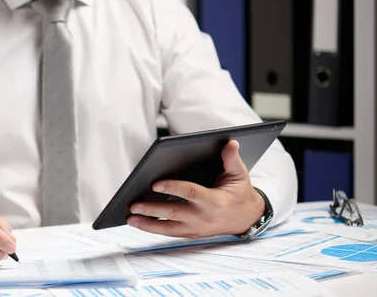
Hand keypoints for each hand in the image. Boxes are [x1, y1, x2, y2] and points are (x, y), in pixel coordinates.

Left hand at [127, 140, 265, 238]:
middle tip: (133, 205)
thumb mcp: (239, 174)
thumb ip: (231, 158)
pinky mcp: (192, 233)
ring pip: (168, 229)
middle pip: (173, 213)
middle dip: (152, 210)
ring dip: (148, 224)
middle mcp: (203, 217)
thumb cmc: (239, 192)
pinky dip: (154, 229)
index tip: (155, 184)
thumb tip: (230, 142)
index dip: (172, 188)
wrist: (246, 218)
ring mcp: (197, 228)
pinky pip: (170, 233)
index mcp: (215, 200)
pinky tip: (139, 223)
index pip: (190, 193)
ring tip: (130, 218)